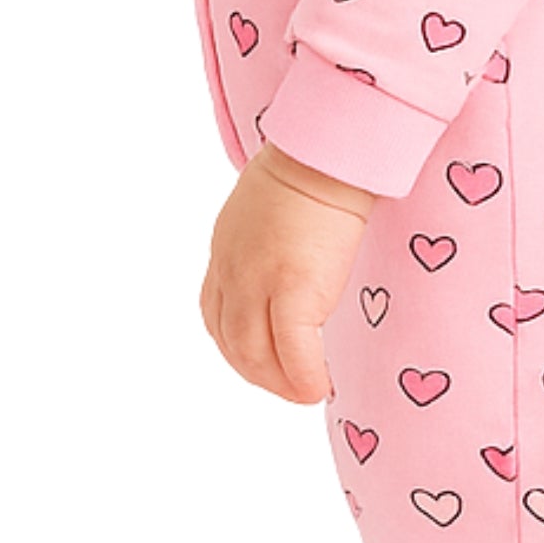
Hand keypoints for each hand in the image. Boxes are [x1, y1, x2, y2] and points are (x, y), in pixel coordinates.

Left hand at [199, 144, 374, 404]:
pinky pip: (294, 354)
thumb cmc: (316, 165)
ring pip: (254, 355)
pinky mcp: (294, 289)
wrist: (328, 151)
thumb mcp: (272, 203)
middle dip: (259, 374)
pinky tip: (318, 388)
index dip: (237, 346)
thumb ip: (270, 235)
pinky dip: (304, 378)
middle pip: (232, 342)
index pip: (215, 313)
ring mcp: (258, 282)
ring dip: (280, 383)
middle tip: (290, 387)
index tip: (263, 361)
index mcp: (226, 247)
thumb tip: (296, 254)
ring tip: (305, 391)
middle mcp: (232, 269)